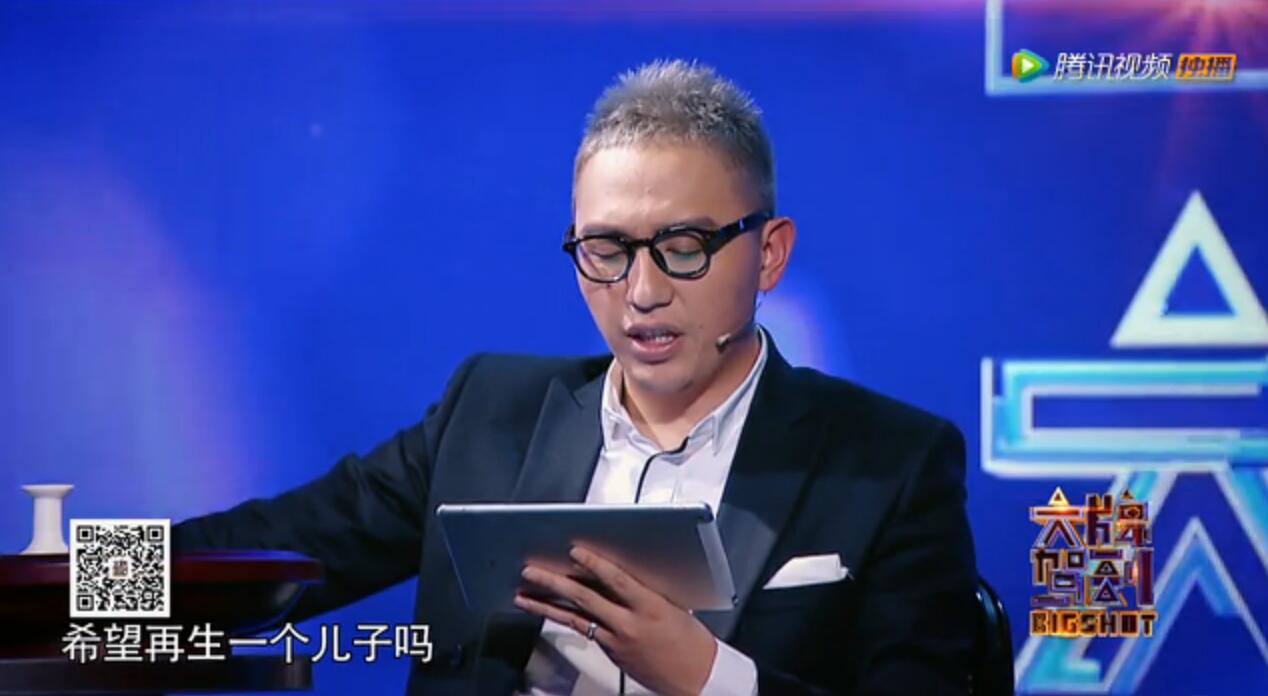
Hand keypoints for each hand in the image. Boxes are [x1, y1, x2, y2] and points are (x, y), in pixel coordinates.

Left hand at [514, 546, 717, 695]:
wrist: (696, 678)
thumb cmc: (690, 641)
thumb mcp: (672, 605)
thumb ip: (644, 588)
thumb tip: (617, 571)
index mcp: (650, 607)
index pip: (616, 580)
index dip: (593, 564)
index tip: (574, 551)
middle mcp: (628, 625)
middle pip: (584, 599)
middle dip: (554, 583)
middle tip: (531, 571)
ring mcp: (616, 642)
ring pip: (574, 619)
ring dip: (545, 606)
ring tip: (523, 595)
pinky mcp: (610, 653)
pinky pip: (583, 631)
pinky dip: (564, 619)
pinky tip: (548, 611)